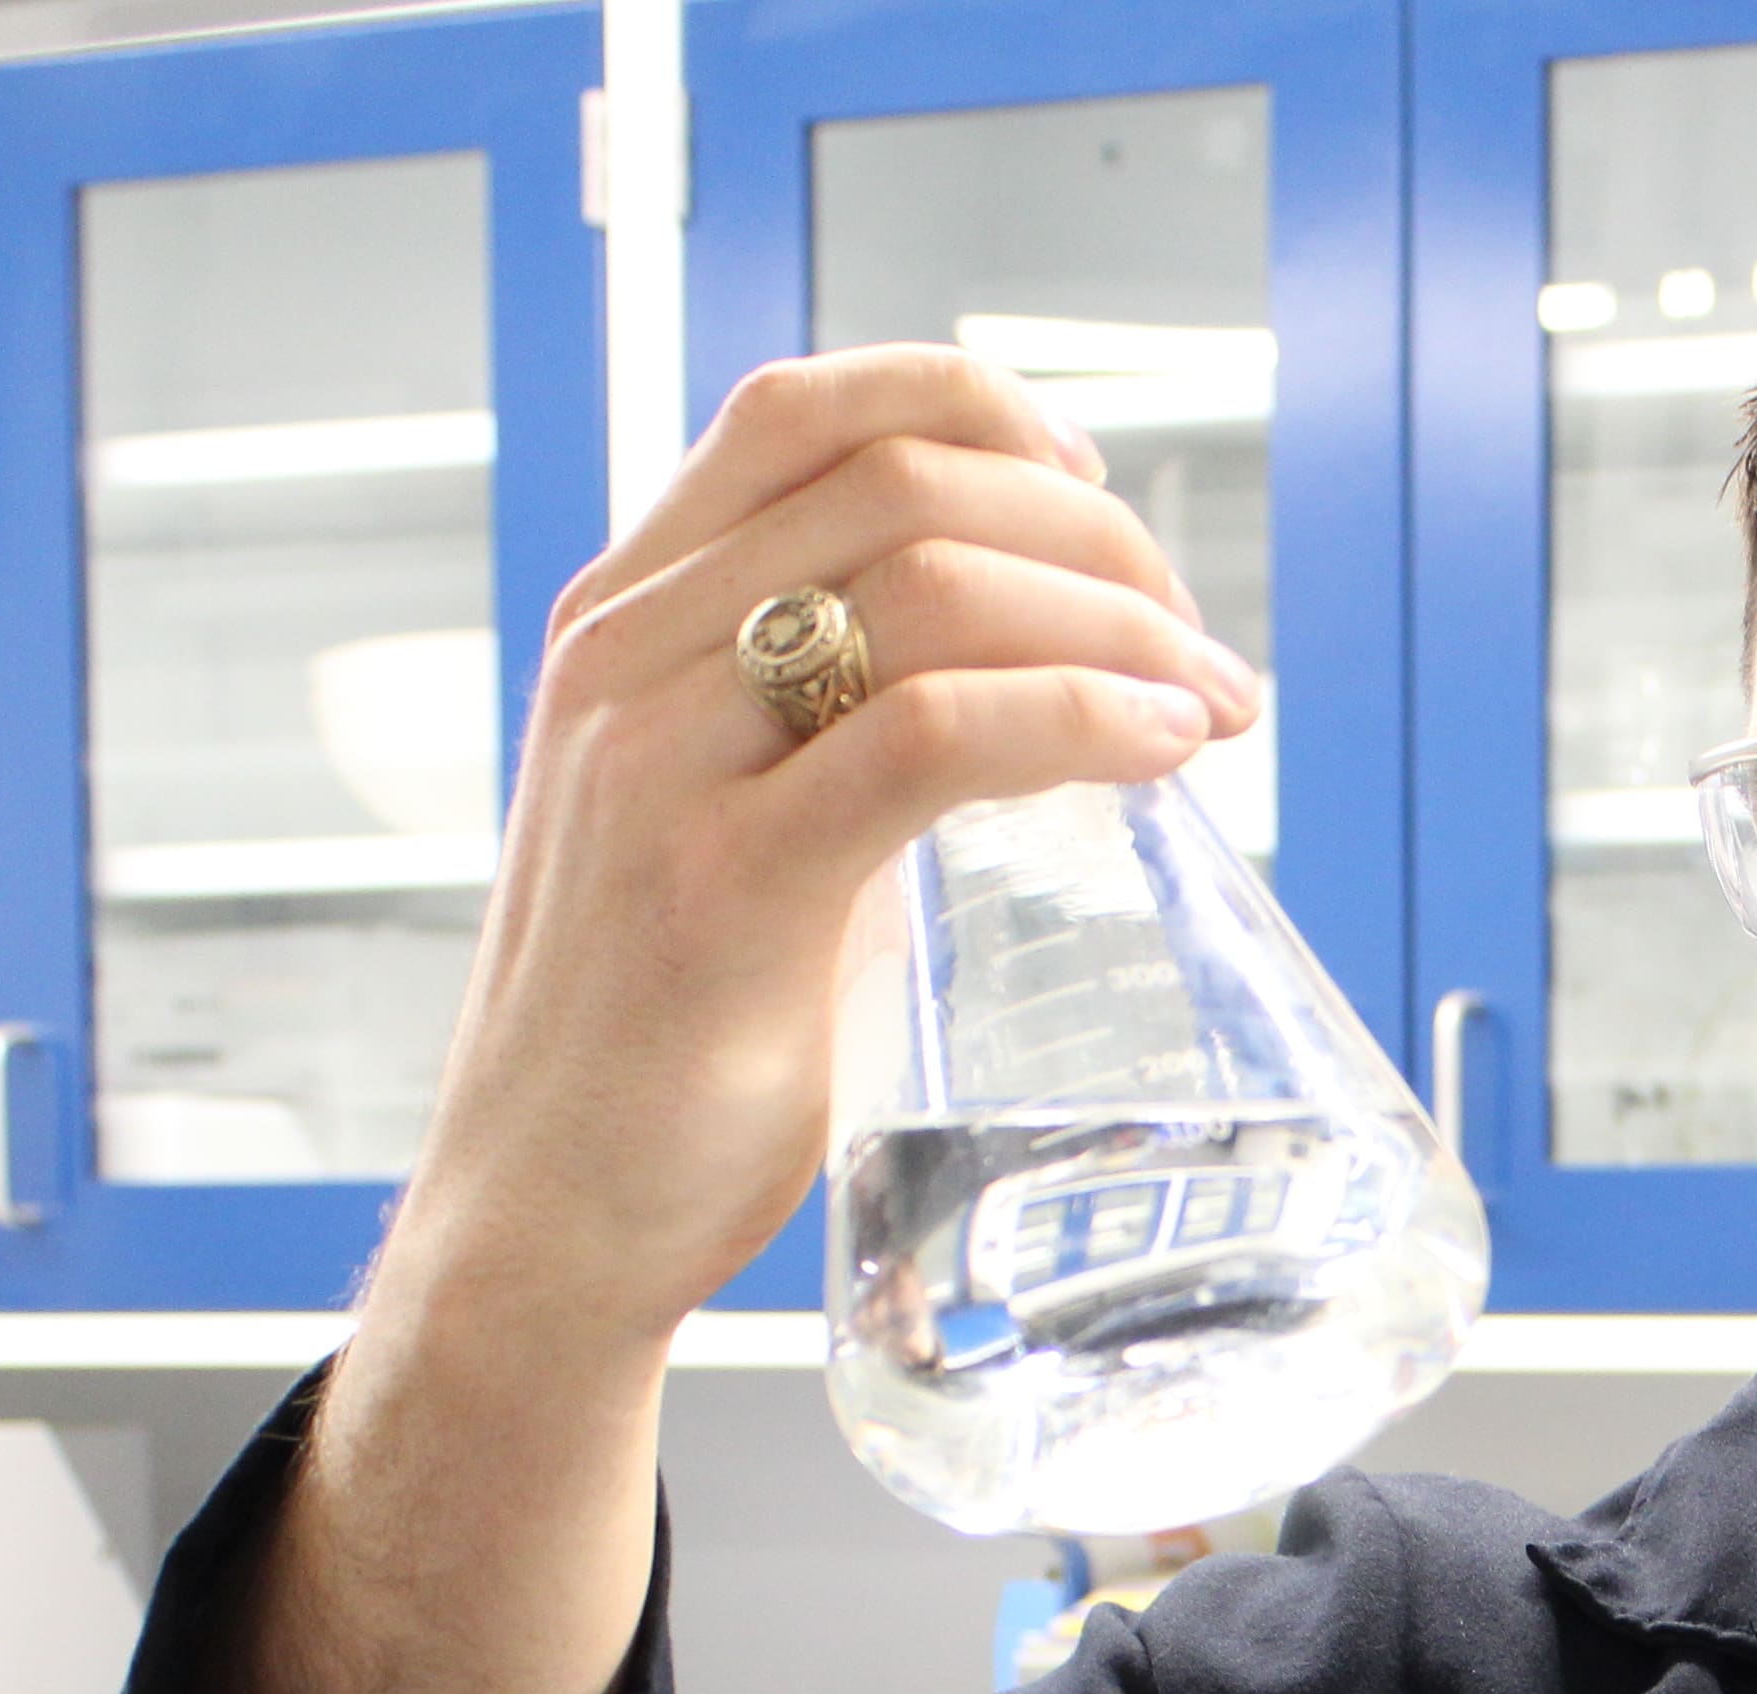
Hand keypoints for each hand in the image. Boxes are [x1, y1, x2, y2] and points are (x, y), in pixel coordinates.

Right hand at [387, 345, 1262, 1364]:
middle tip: (1193, 640)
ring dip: (1116, 624)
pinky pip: (930, 736)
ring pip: (929, 585)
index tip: (1090, 485)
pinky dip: (1080, 718)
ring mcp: (662, 762)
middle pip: (900, 483)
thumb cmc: (661, 1048)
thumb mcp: (731, 831)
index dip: (973, 407)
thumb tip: (1027, 701)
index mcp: (621, 622)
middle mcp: (626, 658)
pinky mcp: (720, 884)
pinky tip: (1162, 749)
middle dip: (1093, 536)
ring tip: (1211, 704)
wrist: (545, 1223)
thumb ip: (832, 744)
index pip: (803, 411)